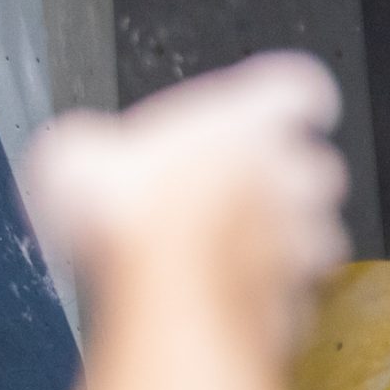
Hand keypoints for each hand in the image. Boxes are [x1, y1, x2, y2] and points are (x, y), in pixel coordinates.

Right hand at [24, 53, 348, 344]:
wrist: (169, 302)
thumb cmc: (136, 218)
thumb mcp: (76, 156)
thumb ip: (93, 146)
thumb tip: (78, 153)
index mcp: (250, 117)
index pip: (297, 87)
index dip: (276, 101)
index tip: (259, 111)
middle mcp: (292, 173)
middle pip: (313, 165)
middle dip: (275, 179)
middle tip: (220, 189)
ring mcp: (303, 240)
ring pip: (311, 232)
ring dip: (274, 238)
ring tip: (220, 248)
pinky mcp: (296, 300)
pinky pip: (289, 291)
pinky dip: (261, 292)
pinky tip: (217, 294)